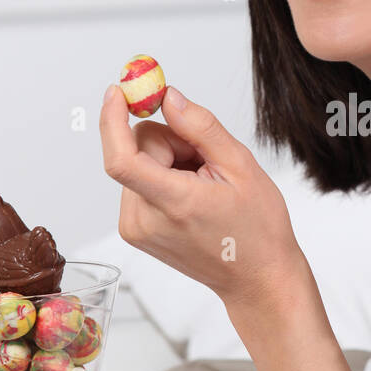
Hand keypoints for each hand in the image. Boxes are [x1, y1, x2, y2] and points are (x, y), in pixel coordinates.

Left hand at [99, 83, 305, 314]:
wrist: (256, 279)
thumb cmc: (257, 229)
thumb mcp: (242, 167)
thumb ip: (201, 127)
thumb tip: (169, 98)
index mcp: (173, 204)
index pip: (122, 158)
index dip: (113, 119)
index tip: (119, 91)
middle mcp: (144, 220)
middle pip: (137, 150)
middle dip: (170, 142)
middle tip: (206, 159)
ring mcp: (135, 229)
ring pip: (139, 163)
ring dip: (168, 161)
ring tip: (204, 185)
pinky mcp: (135, 231)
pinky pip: (140, 181)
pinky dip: (163, 177)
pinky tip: (192, 195)